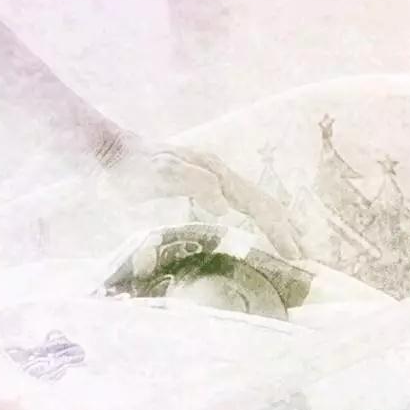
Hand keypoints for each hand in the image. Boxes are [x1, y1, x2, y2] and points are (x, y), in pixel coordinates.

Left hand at [101, 133, 303, 258]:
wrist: (106, 152)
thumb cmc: (130, 168)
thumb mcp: (159, 174)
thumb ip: (193, 184)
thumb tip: (226, 206)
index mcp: (215, 172)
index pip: (257, 204)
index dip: (278, 230)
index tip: (294, 256)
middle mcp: (217, 172)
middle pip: (260, 202)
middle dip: (283, 229)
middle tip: (302, 258)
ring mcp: (207, 177)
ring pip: (250, 202)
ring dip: (271, 225)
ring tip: (286, 247)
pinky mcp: (195, 184)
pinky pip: (233, 204)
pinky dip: (249, 221)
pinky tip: (247, 233)